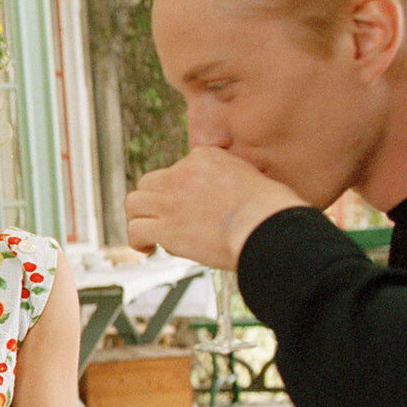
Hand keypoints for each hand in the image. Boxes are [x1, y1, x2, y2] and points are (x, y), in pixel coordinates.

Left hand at [125, 147, 307, 268]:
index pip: (179, 169)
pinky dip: (137, 240)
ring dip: (140, 217)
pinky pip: (136, 230)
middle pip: (150, 182)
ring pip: (134, 203)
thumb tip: (235, 197)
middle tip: (163, 217)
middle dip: (154, 200)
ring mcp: (171, 200)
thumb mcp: (255, 178)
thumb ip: (236, 181)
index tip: (189, 205)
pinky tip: (146, 248)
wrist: (265, 226)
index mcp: (205, 158)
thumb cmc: (271, 210)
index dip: (180, 189)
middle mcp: (183, 174)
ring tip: (148, 231)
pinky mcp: (166, 227)